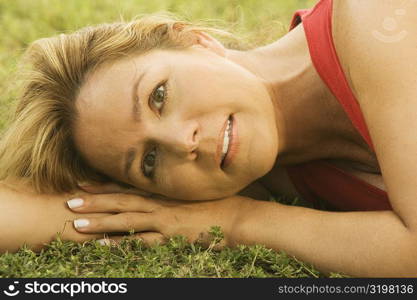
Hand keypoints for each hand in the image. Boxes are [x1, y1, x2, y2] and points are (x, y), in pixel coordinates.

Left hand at [67, 183, 250, 247]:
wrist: (236, 217)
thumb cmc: (215, 204)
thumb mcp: (191, 192)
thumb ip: (172, 191)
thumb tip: (159, 191)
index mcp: (163, 192)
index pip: (128, 187)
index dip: (104, 186)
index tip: (83, 183)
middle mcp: (160, 204)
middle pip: (122, 201)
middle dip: (95, 201)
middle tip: (70, 200)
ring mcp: (164, 220)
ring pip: (126, 220)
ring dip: (101, 221)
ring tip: (76, 223)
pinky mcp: (170, 237)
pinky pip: (141, 242)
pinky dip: (121, 243)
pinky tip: (102, 245)